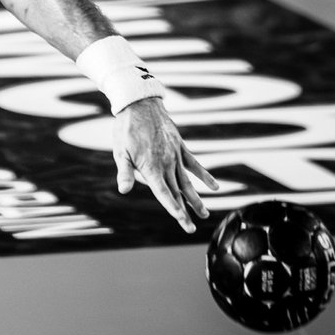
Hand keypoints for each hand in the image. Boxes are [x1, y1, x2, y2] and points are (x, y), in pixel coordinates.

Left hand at [113, 97, 217, 232]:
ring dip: (196, 199)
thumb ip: (125, 172)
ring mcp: (176, 155)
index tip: (181, 219)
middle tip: (190, 229)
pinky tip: (214, 186)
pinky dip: (204, 176)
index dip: (172, 207)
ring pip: (187, 182)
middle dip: (184, 211)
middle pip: (177, 192)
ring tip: (204, 214)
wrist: (140, 105)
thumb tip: (123, 190)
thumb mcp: (120, 152)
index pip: (163, 193)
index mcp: (151, 168)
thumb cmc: (125, 130)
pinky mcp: (180, 147)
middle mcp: (167, 164)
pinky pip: (194, 164)